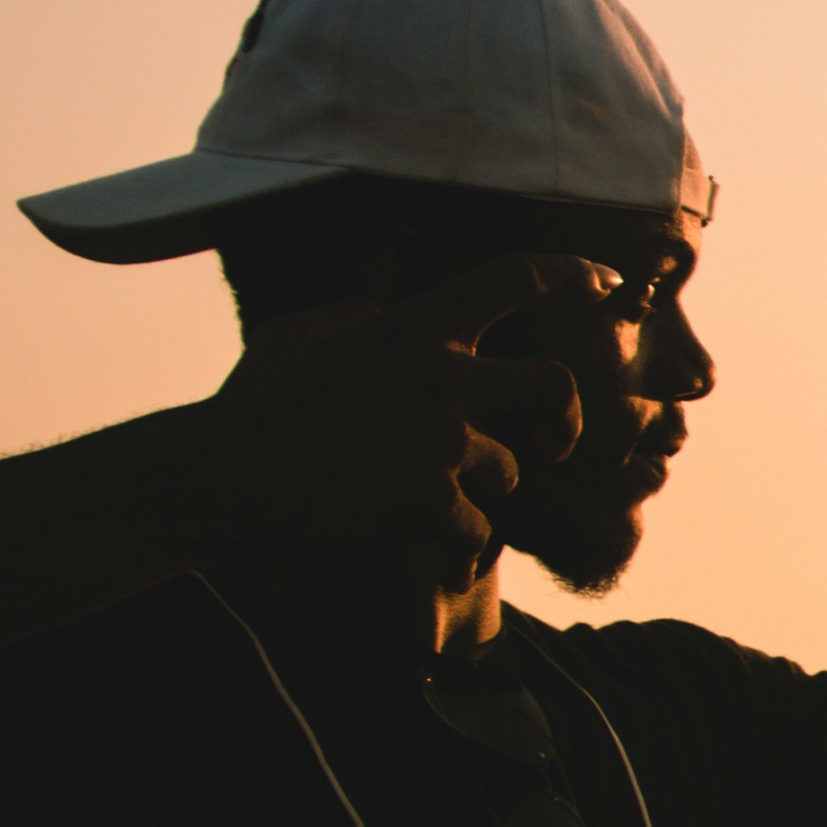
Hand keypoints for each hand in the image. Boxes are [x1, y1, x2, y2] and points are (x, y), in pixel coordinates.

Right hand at [189, 255, 609, 579]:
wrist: (218, 475)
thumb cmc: (250, 408)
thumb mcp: (299, 336)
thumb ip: (359, 319)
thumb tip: (390, 312)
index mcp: (412, 329)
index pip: (511, 278)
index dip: (572, 272)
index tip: (608, 280)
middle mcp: (441, 376)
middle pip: (557, 386)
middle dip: (567, 421)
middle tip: (552, 446)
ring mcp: (441, 440)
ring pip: (508, 473)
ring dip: (476, 493)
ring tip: (416, 503)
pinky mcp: (432, 500)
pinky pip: (479, 533)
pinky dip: (458, 549)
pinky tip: (428, 554)